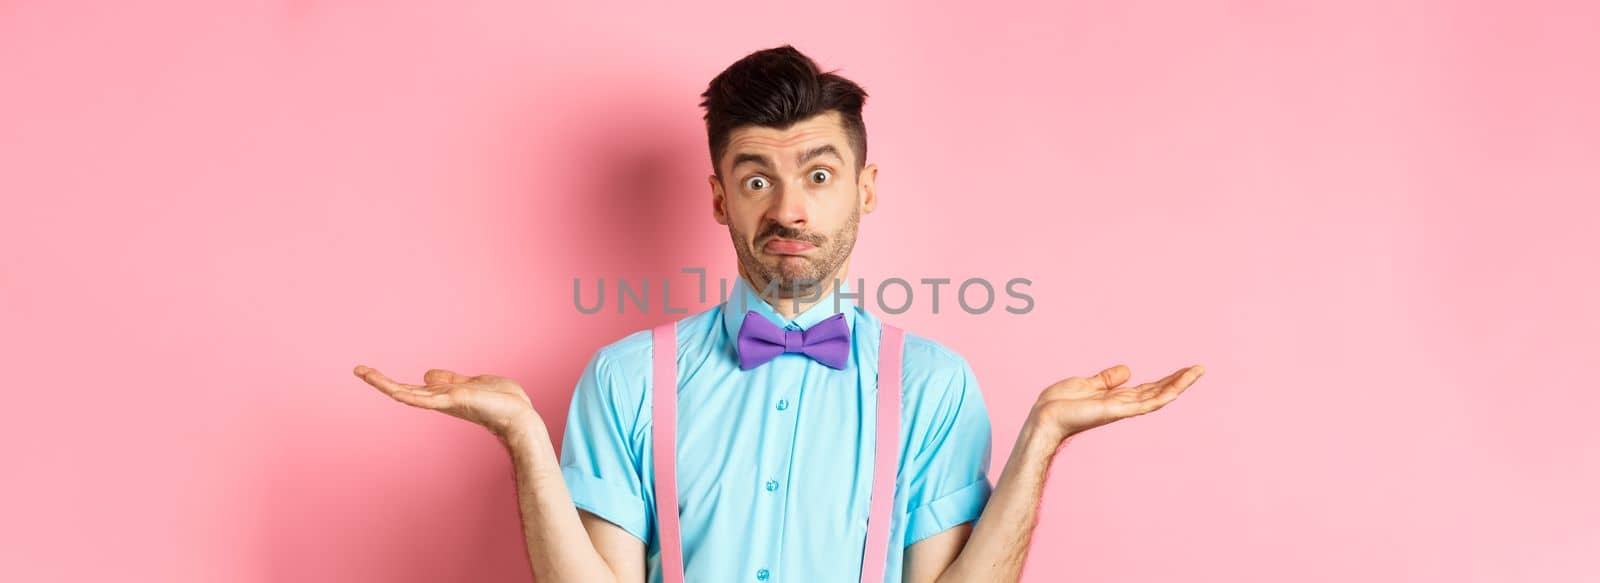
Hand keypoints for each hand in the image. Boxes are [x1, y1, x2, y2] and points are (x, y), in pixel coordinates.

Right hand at [352, 364, 541, 443]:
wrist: (520, 416)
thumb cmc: (503, 402)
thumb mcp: (472, 383)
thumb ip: (450, 380)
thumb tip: (426, 375)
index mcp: (444, 396)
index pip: (412, 388)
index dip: (391, 381)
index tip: (370, 372)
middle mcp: (440, 402)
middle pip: (403, 391)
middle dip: (379, 382)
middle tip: (357, 369)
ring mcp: (445, 403)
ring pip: (408, 394)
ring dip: (385, 384)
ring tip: (363, 372)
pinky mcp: (454, 402)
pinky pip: (426, 399)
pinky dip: (409, 394)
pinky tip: (394, 390)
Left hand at [1027, 363, 1204, 444]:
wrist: (1044, 418)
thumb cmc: (1058, 405)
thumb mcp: (1085, 384)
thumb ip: (1107, 379)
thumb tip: (1128, 370)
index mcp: (1116, 399)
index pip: (1148, 389)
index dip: (1166, 379)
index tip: (1184, 369)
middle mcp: (1123, 406)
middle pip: (1158, 392)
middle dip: (1179, 380)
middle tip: (1200, 368)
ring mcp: (1122, 410)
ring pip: (1158, 397)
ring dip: (1179, 384)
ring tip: (1198, 371)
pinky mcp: (1117, 411)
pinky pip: (1146, 403)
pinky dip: (1163, 395)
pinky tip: (1179, 387)